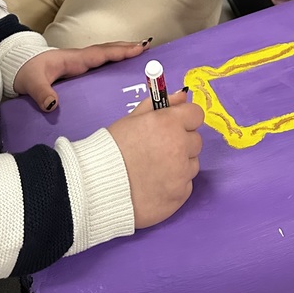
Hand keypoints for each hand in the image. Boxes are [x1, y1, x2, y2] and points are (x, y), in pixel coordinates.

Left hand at [13, 39, 149, 108]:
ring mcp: (78, 63)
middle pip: (107, 50)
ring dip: (121, 52)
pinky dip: (112, 60)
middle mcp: (79, 59)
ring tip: (140, 52)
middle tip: (147, 46)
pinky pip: (99, 62)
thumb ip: (42, 93)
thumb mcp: (32, 83)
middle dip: (127, 48)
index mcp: (74, 59)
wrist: (16, 68)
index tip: (139, 48)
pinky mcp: (76, 70)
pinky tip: (119, 66)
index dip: (120, 51)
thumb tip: (53, 105)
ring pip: (105, 55)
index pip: (101, 53)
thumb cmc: (25, 72)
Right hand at [107, 91, 203, 228]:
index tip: (174, 125)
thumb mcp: (132, 119)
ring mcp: (181, 174)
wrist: (97, 186)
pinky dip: (175, 184)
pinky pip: (185, 185)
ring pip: (192, 164)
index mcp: (169, 124)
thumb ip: (161, 104)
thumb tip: (182, 96)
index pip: (196, 115)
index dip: (185, 119)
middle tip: (159, 148)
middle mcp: (180, 147)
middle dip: (182, 142)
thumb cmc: (113, 148)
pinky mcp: (179, 196)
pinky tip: (155, 184)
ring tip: (154, 168)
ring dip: (180, 164)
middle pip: (196, 140)